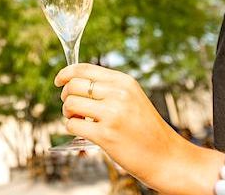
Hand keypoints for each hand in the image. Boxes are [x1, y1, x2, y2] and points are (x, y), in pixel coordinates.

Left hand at [55, 63, 196, 189]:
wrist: (166, 156)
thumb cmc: (146, 129)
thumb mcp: (133, 98)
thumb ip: (109, 89)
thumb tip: (75, 83)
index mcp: (124, 82)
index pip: (84, 69)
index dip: (66, 73)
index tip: (58, 81)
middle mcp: (118, 94)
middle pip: (73, 85)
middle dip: (65, 96)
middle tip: (72, 108)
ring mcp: (112, 114)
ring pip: (70, 104)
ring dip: (68, 114)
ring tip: (78, 120)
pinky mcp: (106, 135)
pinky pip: (73, 126)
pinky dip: (72, 129)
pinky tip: (84, 132)